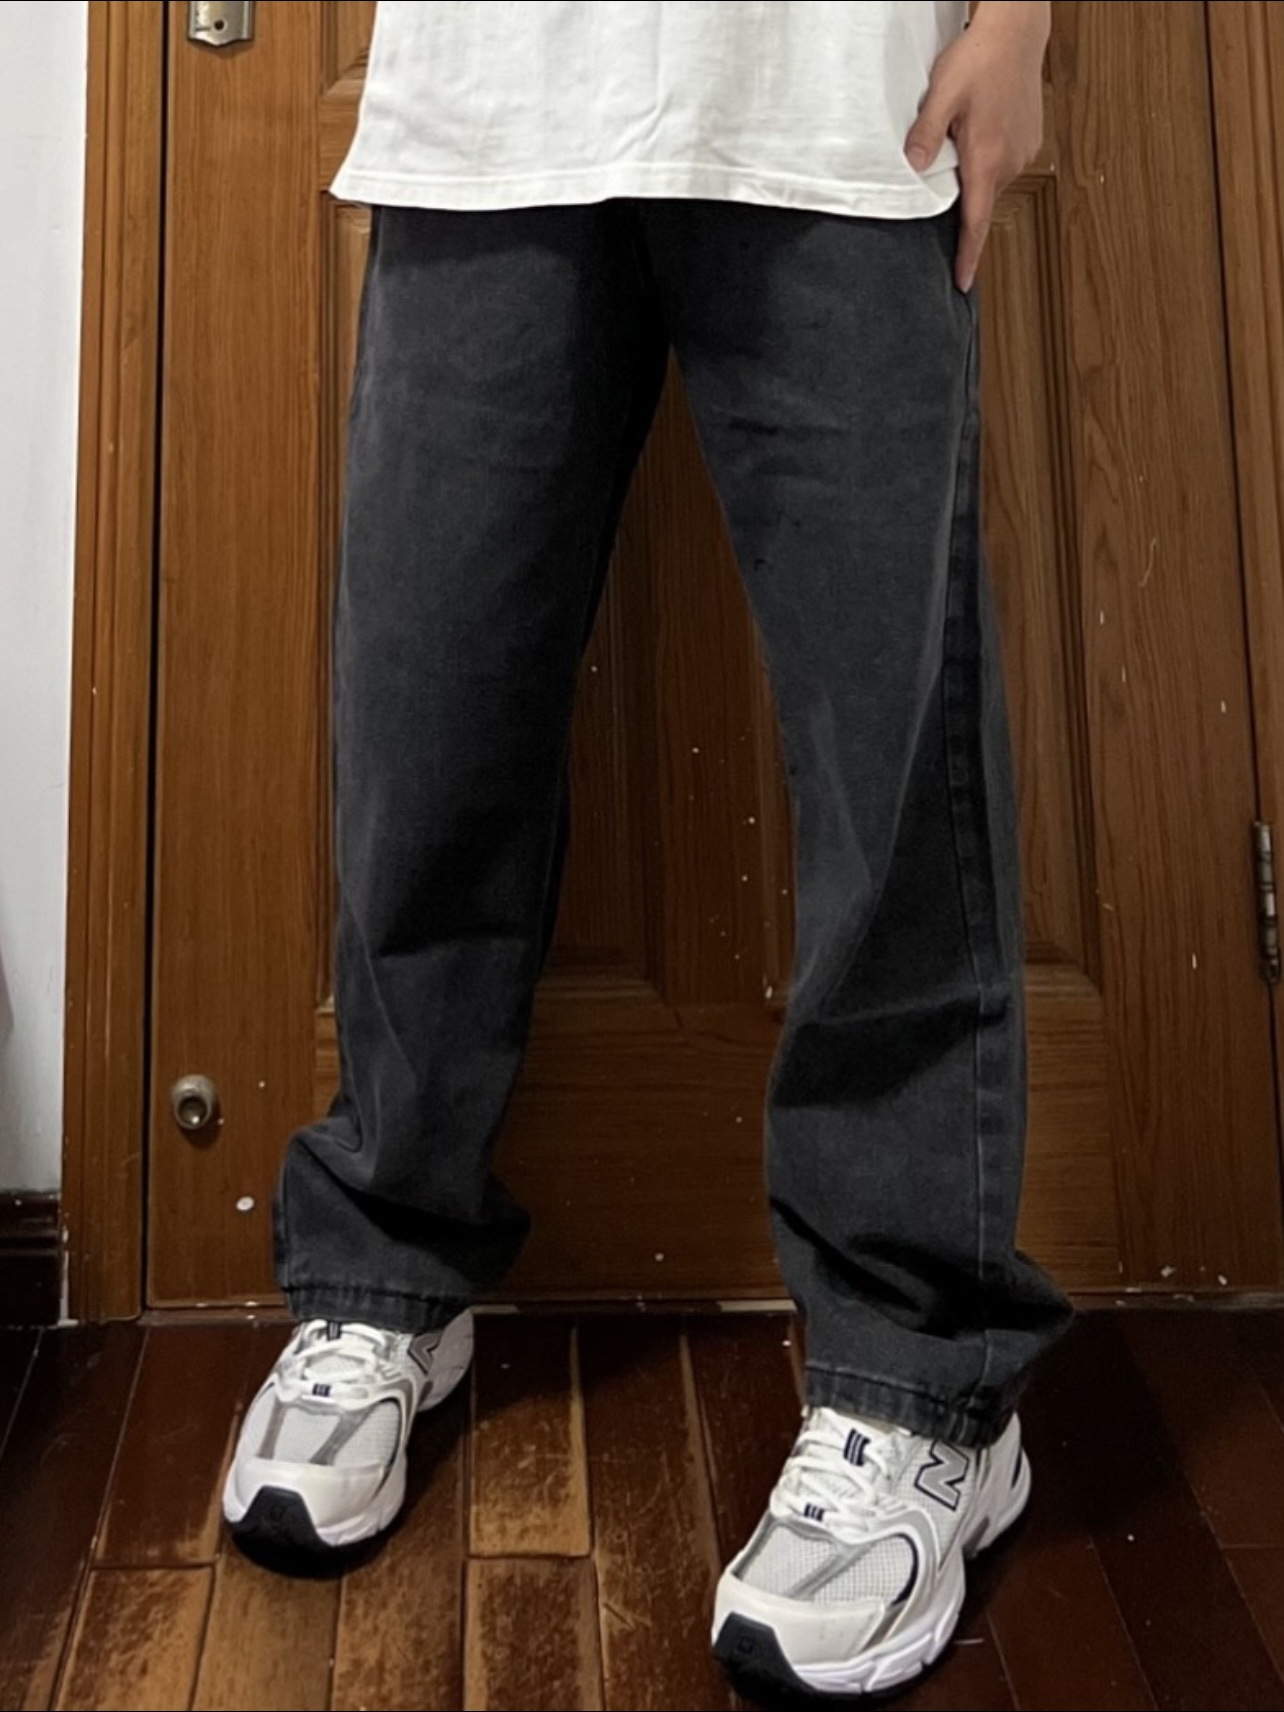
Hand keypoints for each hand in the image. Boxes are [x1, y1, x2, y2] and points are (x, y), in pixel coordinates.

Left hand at [905, 2, 1049, 290]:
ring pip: (990, 183)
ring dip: (973, 180)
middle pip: (980, 205)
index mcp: (988, 159)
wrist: (1017, 31)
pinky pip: (1002, 165)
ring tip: (956, 154)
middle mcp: (1010, 161)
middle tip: (941, 207)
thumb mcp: (941, 96)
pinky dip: (986, 163)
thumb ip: (925, 135)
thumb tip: (910, 168)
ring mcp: (1023, 152)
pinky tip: (975, 139)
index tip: (963, 283)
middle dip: (962, 214)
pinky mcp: (1029, 140)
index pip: (975, 223)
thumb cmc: (981, 58)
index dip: (968, 257)